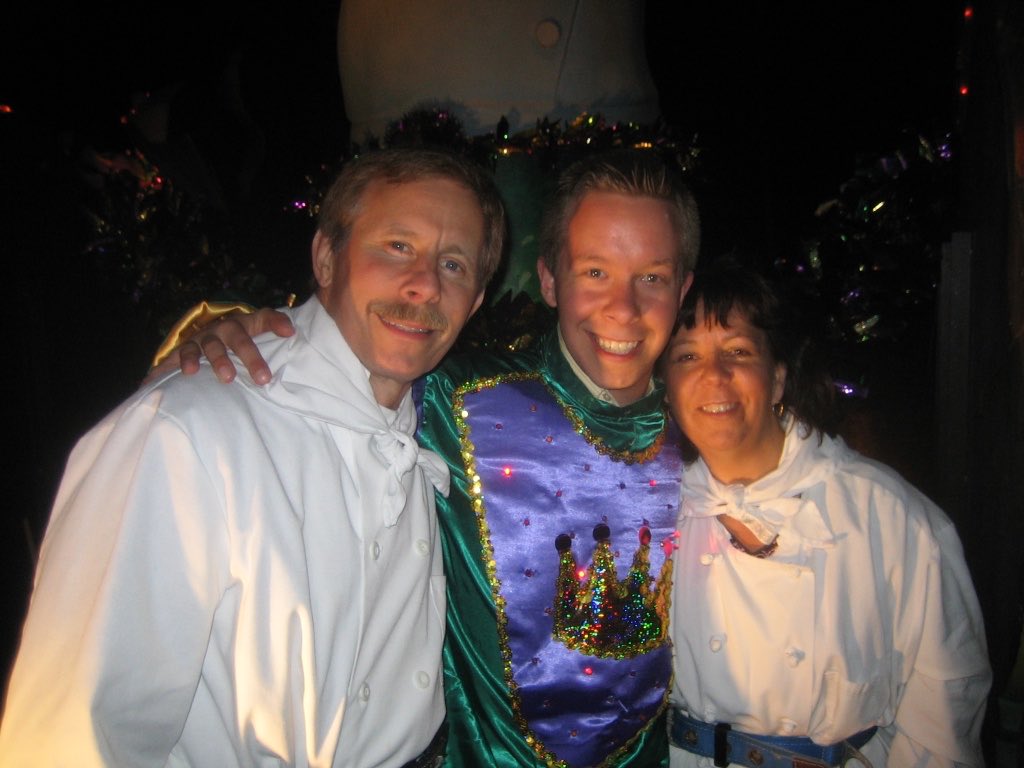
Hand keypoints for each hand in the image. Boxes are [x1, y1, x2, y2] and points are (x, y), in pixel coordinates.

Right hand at [145, 308, 294, 385]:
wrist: (204, 336)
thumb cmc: (236, 342)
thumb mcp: (255, 337)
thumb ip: (273, 333)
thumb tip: (292, 331)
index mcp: (243, 324)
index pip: (262, 317)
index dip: (275, 322)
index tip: (290, 332)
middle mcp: (221, 329)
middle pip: (236, 338)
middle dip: (249, 357)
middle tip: (262, 378)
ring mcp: (200, 339)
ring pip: (204, 346)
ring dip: (209, 360)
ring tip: (211, 375)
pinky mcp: (181, 352)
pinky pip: (172, 360)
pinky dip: (162, 372)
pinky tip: (152, 384)